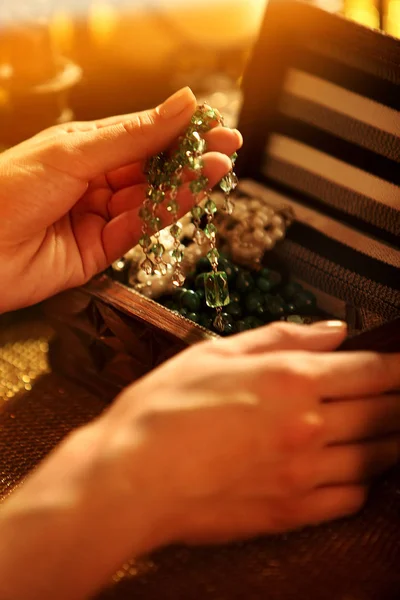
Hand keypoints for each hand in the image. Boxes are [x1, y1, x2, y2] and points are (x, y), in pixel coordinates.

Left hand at [0, 87, 240, 312]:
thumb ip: (133, 136)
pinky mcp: (101, 251)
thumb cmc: (7, 189)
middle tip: (229, 146)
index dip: (177, 128)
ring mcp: (99, 216)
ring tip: (220, 167)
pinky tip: (193, 193)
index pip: (141, 135)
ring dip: (186, 183)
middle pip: (151, 168)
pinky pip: (140, 227)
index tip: (212, 122)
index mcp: (83, 149)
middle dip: (189, 157)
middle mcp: (94, 182)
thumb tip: (182, 104)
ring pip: (151, 198)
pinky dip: (168, 210)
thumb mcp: (75, 152)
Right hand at [0, 321, 398, 599]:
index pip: (370, 370)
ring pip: (375, 456)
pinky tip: (357, 470)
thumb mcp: (217, 352)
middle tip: (398, 394)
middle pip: (382, 412)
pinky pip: (350, 497)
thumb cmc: (164, 409)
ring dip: (389, 440)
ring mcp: (303, 473)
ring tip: (389, 430)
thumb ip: (282, 337)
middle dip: (398, 400)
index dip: (396, 366)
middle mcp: (307, 426)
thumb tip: (332, 331)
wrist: (132, 475)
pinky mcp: (291, 511)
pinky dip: (363, 481)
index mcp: (290, 380)